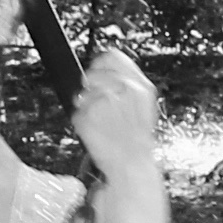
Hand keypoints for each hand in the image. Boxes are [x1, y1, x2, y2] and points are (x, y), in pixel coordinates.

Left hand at [73, 47, 160, 187]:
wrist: (131, 166)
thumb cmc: (137, 141)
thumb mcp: (145, 107)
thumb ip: (129, 84)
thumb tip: (107, 69)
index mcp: (140, 86)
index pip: (112, 57)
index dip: (100, 64)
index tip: (96, 71)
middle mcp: (122, 91)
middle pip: (92, 74)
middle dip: (90, 88)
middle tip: (96, 103)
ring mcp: (102, 103)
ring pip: (83, 95)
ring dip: (87, 107)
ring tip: (102, 124)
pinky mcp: (86, 116)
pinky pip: (77, 113)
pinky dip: (82, 123)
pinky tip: (97, 133)